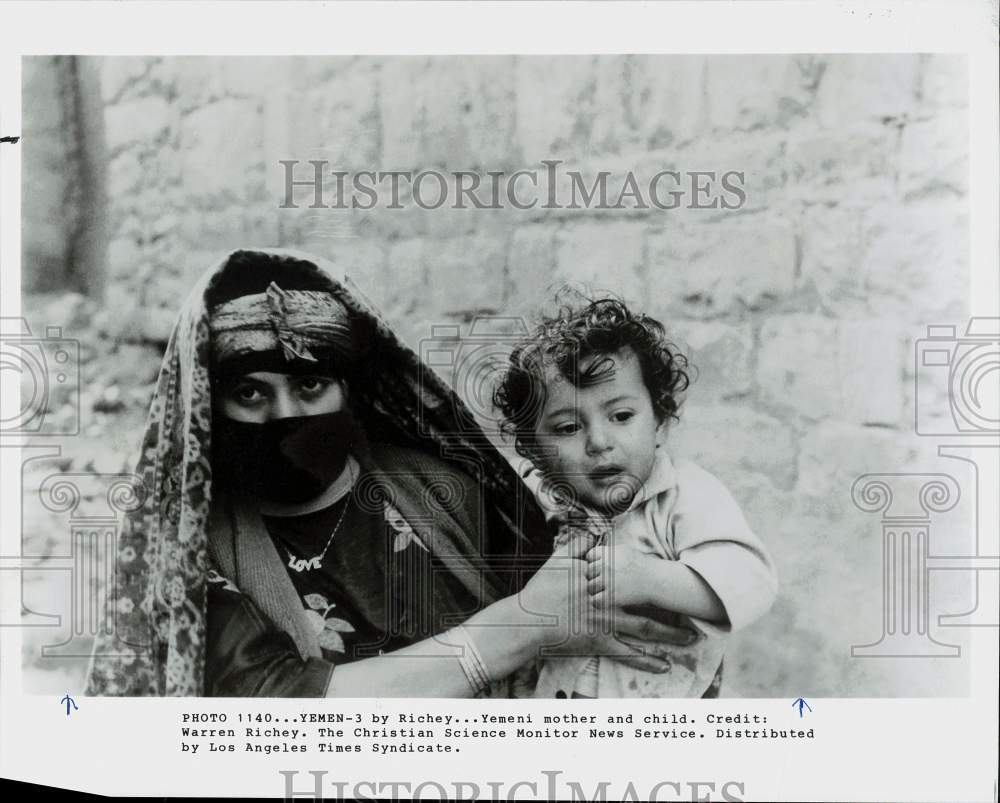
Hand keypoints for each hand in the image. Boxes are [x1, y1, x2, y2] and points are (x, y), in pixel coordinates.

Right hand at [521, 539, 698, 673]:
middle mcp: (608, 598)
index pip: (634, 572)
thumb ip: (579, 543)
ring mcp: (605, 622)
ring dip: (671, 633)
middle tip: (698, 608)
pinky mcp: (599, 643)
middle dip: (674, 605)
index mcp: (601, 576)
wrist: (527, 621)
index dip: (656, 574)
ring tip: (692, 638)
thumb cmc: (541, 590)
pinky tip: (665, 666)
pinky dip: (647, 661)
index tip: (678, 574)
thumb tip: (596, 530)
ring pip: (645, 628)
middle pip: (649, 601)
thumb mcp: (558, 560)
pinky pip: (627, 654)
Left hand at [585, 541, 654, 608]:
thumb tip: (591, 556)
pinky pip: (595, 600)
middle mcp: (606, 566)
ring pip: (590, 586)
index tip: (603, 567)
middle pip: (588, 572)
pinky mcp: (612, 596)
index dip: (595, 562)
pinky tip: (607, 599)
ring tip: (607, 590)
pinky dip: (599, 601)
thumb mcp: (625, 551)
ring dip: (596, 589)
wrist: (656, 581)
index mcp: (609, 553)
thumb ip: (608, 553)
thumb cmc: (641, 566)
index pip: (590, 556)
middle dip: (595, 576)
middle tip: (605, 580)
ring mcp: (608, 581)